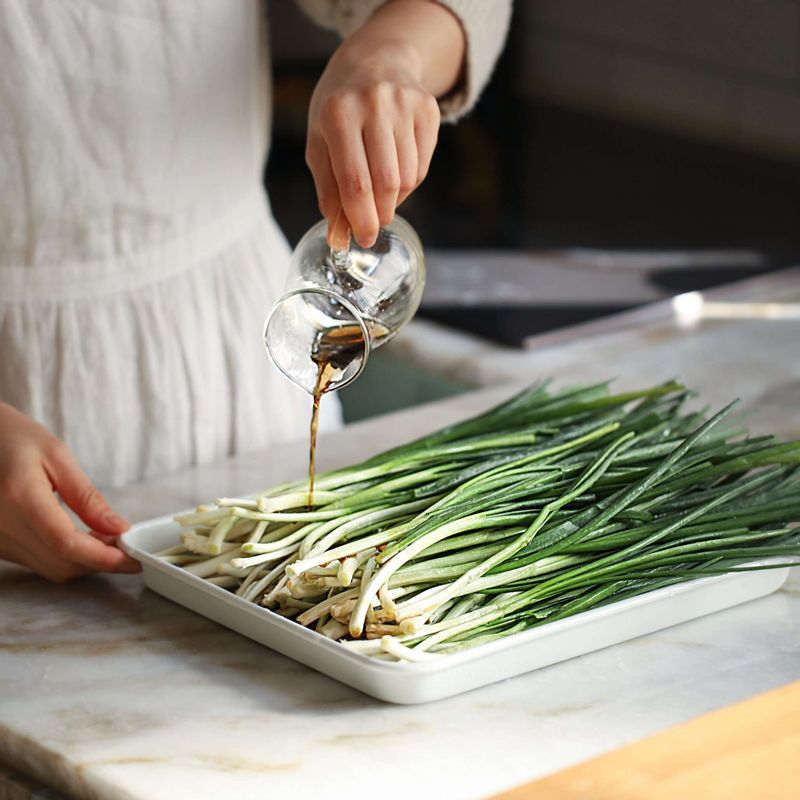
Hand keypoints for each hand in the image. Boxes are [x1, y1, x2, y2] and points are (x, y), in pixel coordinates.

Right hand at [0, 403, 140, 581]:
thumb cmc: (15, 439)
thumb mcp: (57, 456)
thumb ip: (87, 497)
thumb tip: (118, 528)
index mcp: (19, 497)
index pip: (64, 542)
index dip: (101, 556)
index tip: (132, 559)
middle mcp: (1, 526)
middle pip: (60, 562)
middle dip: (100, 560)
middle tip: (127, 546)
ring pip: (51, 568)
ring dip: (85, 561)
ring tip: (108, 540)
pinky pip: (38, 562)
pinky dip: (66, 558)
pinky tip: (84, 540)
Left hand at [306, 39, 439, 249]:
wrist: (375, 59)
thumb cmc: (340, 108)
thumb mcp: (321, 143)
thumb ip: (328, 192)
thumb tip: (339, 237)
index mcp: (339, 113)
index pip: (355, 182)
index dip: (360, 218)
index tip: (362, 239)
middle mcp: (374, 104)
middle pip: (386, 184)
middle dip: (379, 213)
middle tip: (372, 223)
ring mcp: (405, 104)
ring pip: (408, 178)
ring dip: (394, 199)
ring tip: (380, 192)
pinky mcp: (429, 109)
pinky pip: (423, 166)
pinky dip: (409, 182)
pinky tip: (395, 172)